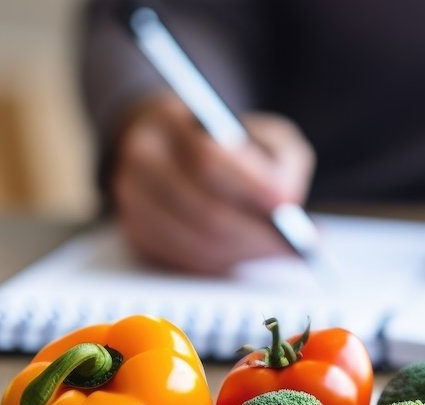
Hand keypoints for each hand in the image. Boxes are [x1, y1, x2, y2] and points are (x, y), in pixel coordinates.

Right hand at [111, 95, 315, 273]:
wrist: (175, 146)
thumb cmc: (230, 142)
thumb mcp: (262, 132)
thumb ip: (281, 159)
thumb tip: (288, 202)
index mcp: (167, 123)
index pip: (207, 159)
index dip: (250, 186)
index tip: (285, 205)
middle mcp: (141, 161)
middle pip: (201, 209)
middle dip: (252, 232)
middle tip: (291, 243)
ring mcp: (133, 201)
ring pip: (194, 241)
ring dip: (242, 251)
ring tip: (277, 249)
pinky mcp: (138, 234)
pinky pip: (185, 260)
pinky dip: (224, 261)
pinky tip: (249, 252)